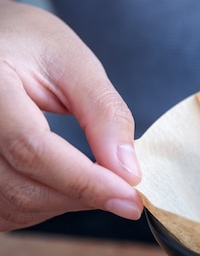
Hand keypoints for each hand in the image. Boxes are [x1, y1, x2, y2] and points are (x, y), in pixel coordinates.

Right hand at [0, 2, 141, 231]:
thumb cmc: (31, 45)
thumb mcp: (75, 64)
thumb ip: (104, 114)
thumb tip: (127, 172)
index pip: (32, 150)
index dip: (87, 182)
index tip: (131, 199)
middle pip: (23, 186)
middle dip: (84, 196)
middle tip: (124, 192)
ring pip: (15, 205)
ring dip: (67, 204)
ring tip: (95, 180)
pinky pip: (7, 210)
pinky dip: (46, 206)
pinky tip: (66, 186)